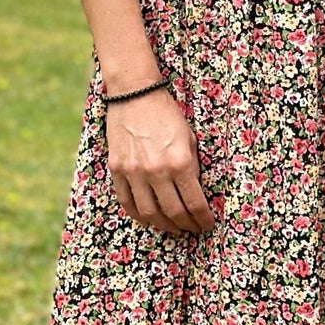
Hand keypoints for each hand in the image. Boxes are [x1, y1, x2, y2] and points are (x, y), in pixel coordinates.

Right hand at [107, 89, 216, 234]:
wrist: (135, 95)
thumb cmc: (167, 114)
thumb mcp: (190, 139)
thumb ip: (192, 167)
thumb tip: (196, 192)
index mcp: (180, 162)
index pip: (195, 203)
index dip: (203, 219)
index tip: (208, 224)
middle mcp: (157, 171)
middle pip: (173, 212)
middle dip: (186, 225)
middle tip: (192, 229)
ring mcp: (134, 172)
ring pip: (149, 213)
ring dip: (163, 225)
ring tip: (173, 228)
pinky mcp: (117, 169)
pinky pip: (127, 202)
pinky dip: (139, 215)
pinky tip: (148, 219)